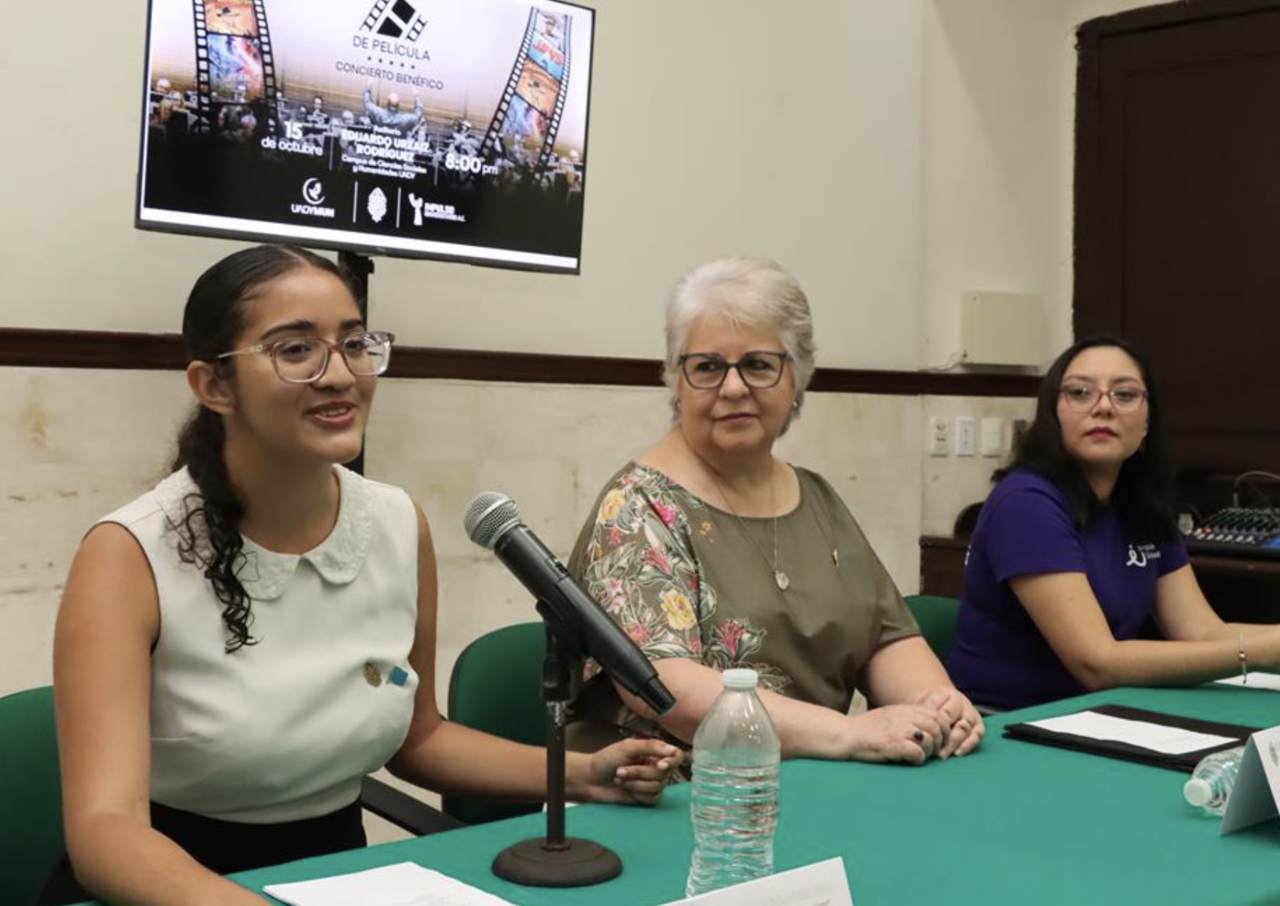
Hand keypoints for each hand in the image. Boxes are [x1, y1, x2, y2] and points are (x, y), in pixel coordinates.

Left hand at [569, 738, 683, 805]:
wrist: (591, 780)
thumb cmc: (606, 760)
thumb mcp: (627, 747)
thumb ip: (651, 746)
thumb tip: (673, 750)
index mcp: (654, 752)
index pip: (676, 756)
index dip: (672, 761)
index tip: (660, 764)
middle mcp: (656, 767)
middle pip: (664, 774)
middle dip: (640, 773)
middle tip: (621, 770)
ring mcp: (651, 783)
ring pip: (657, 787)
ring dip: (635, 783)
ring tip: (619, 778)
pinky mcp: (646, 798)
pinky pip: (651, 798)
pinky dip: (636, 793)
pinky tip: (625, 788)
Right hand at [842, 704, 946, 764]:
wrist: (845, 734)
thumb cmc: (865, 728)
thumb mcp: (888, 715)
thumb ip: (906, 716)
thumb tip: (926, 725)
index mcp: (903, 709)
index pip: (935, 714)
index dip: (942, 726)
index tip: (940, 738)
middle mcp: (903, 717)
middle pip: (936, 726)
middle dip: (940, 740)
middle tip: (936, 751)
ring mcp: (899, 731)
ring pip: (929, 739)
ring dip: (929, 751)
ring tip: (921, 755)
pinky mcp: (894, 745)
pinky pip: (917, 753)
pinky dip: (918, 759)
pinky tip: (910, 760)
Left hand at [916, 686, 983, 757]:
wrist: (940, 707)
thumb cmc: (928, 709)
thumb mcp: (922, 707)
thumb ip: (922, 715)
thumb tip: (919, 732)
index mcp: (947, 694)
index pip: (944, 711)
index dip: (937, 726)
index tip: (928, 737)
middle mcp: (962, 703)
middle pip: (954, 719)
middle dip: (946, 737)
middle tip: (935, 750)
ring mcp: (972, 714)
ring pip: (967, 729)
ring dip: (955, 743)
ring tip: (943, 754)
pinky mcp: (979, 726)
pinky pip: (977, 735)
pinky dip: (968, 745)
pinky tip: (957, 753)